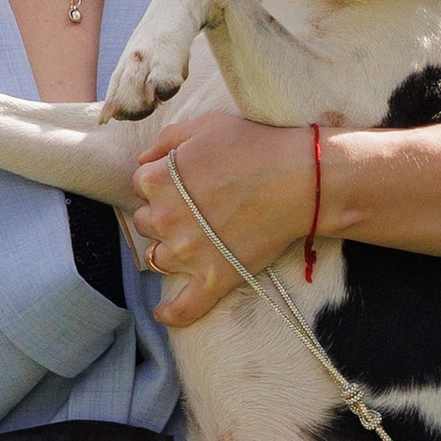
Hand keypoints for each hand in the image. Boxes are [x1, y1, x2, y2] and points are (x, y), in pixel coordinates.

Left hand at [130, 110, 312, 327]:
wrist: (300, 178)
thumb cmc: (254, 146)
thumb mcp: (205, 126)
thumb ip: (166, 140)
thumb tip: (144, 160)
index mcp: (158, 180)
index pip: (140, 184)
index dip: (161, 180)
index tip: (184, 179)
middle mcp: (165, 218)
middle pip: (146, 222)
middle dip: (162, 214)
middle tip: (193, 205)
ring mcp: (189, 253)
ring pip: (158, 258)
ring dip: (167, 249)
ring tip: (189, 239)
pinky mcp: (216, 277)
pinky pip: (184, 307)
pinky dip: (171, 313)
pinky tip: (162, 312)